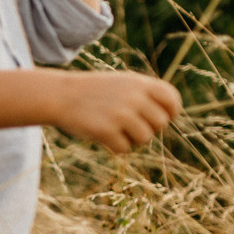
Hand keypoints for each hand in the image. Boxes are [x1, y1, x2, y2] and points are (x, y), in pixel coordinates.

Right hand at [50, 69, 181, 152]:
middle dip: (148, 128)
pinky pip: (124, 149)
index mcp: (140, 83)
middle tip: (130, 125)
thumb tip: (170, 115)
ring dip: (131, 139)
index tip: (160, 117)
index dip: (170, 112)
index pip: (172, 100)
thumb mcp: (123, 84)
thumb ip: (147, 95)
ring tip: (115, 129)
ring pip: (144, 139)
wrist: (61, 95)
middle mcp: (134, 97)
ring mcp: (120, 114)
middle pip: (160, 124)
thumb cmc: (95, 92)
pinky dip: (114, 146)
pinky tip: (102, 135)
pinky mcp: (106, 130)